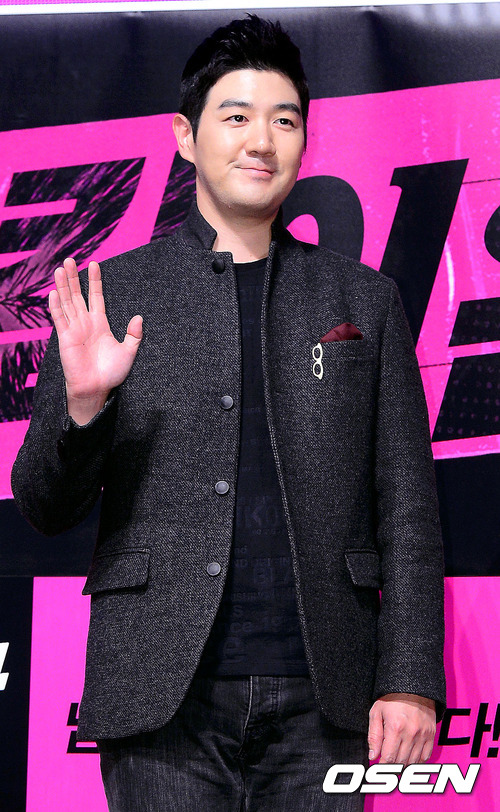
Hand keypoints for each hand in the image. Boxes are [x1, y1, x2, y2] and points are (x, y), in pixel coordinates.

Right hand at [48, 257, 142, 424]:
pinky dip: (56, 305)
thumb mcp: (129, 352)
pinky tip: (53, 292)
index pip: (96, 297)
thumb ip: (134, 335)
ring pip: (67, 302)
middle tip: (69, 259)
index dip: (95, 281)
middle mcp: (85, 323)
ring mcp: (74, 329)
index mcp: (100, 324)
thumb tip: (139, 318)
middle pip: (77, 295)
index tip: (94, 264)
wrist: (97, 388)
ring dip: (63, 286)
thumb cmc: (111, 373)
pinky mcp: (65, 338)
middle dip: (74, 277)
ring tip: (60, 268)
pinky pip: (60, 318)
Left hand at [367, 693, 435, 765]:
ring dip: (403, 765)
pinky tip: (409, 758)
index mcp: (395, 728)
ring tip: (396, 762)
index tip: (378, 767)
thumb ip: (374, 736)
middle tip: (385, 765)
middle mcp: (411, 733)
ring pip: (413, 762)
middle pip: (401, 762)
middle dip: (391, 766)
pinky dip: (417, 761)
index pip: (389, 758)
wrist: (412, 686)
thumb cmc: (392, 698)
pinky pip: (426, 757)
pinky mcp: (431, 734)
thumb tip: (373, 756)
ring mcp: (423, 735)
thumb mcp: (376, 712)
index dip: (382, 766)